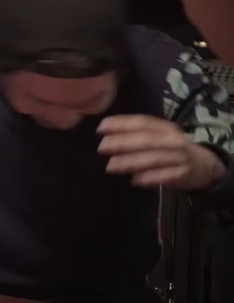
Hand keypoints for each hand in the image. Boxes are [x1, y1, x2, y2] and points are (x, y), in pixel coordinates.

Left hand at [98, 115, 227, 189]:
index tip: (101, 128)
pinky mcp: (182, 174)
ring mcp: (179, 157)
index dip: (121, 124)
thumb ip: (136, 134)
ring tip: (111, 166)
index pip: (142, 122)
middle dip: (122, 143)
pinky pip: (163, 176)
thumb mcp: (158, 136)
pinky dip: (149, 178)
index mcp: (165, 127)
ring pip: (153, 158)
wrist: (202, 166)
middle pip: (146, 140)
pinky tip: (134, 180)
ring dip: (130, 162)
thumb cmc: (170, 149)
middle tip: (102, 148)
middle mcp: (173, 140)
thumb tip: (104, 134)